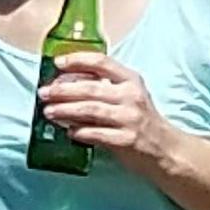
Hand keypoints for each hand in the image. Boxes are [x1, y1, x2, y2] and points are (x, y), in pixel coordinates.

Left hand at [35, 52, 174, 173]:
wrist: (166, 148)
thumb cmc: (141, 120)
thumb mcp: (129, 95)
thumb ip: (104, 87)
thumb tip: (64, 84)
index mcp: (131, 80)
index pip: (101, 62)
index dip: (77, 60)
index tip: (57, 63)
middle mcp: (131, 96)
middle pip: (90, 88)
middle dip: (62, 90)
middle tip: (44, 93)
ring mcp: (130, 118)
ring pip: (90, 110)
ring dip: (65, 110)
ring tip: (48, 112)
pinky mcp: (126, 140)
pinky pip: (96, 134)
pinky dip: (79, 132)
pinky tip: (69, 132)